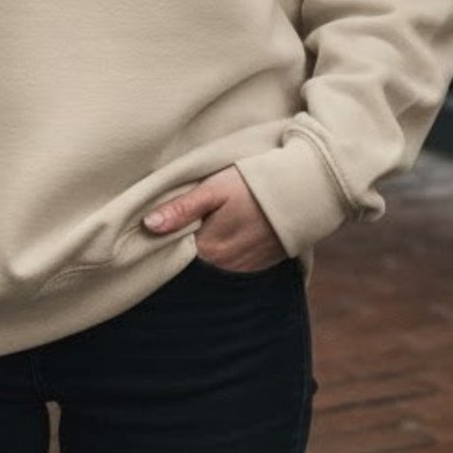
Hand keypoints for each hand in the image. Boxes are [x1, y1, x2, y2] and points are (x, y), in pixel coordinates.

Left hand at [141, 165, 286, 271]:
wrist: (304, 188)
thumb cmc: (254, 182)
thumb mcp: (213, 188)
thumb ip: (182, 209)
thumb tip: (148, 225)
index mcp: (210, 249)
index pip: (176, 254)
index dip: (169, 240)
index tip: (163, 227)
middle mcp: (227, 267)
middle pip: (195, 263)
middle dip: (188, 247)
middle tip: (189, 224)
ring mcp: (246, 269)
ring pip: (215, 266)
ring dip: (210, 252)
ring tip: (213, 227)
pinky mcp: (262, 266)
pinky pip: (236, 268)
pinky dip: (230, 255)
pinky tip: (231, 235)